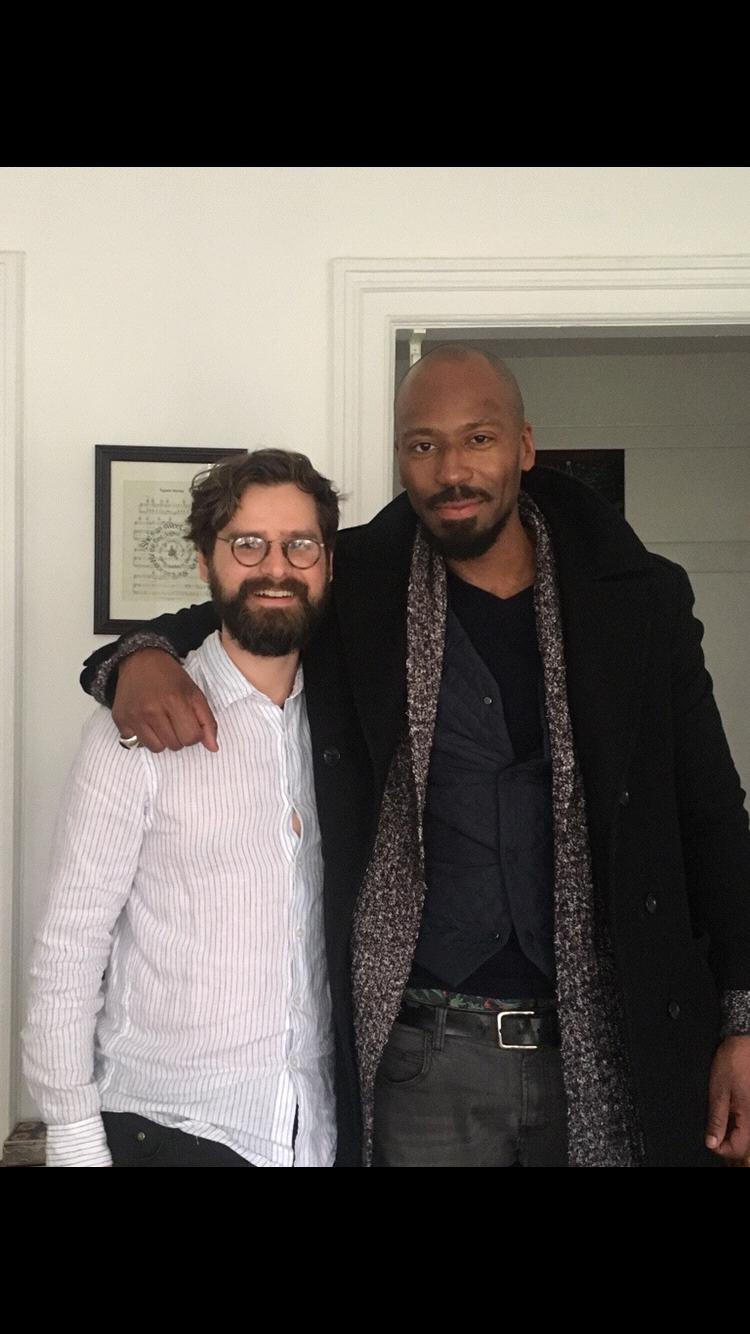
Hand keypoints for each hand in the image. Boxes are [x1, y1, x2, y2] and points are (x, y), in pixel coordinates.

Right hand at [113, 649, 218, 752]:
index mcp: (174, 700)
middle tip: (174, 719)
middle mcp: (152, 710)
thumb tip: (213, 748)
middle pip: (175, 745)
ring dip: (162, 739)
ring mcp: (134, 717)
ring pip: (156, 748)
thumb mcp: (194, 693)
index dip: (194, 733)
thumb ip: (207, 721)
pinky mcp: (121, 720)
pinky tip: (145, 721)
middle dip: (178, 736)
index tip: (189, 722)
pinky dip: (144, 737)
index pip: (191, 738)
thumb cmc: (170, 676)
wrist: (140, 660)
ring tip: (160, 722)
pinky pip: (137, 743)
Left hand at [705, 1034, 749, 1163]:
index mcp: (749, 1117)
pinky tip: (729, 1105)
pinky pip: (747, 1118)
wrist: (744, 1042)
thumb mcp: (718, 1092)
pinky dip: (737, 1117)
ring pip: (745, 1130)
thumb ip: (716, 1119)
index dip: (719, 1148)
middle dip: (725, 1137)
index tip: (708, 1138)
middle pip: (742, 1141)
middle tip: (712, 1124)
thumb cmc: (732, 1063)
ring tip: (721, 1111)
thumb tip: (712, 1143)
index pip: (737, 1148)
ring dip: (731, 1127)